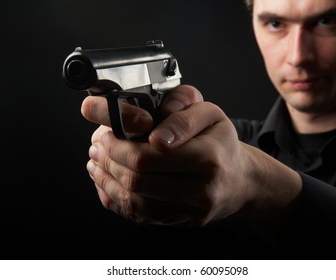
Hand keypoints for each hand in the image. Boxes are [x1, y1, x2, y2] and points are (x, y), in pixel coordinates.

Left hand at [82, 85, 301, 225]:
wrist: (238, 180)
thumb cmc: (220, 143)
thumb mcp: (208, 113)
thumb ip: (180, 108)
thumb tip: (150, 127)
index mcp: (208, 158)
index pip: (147, 157)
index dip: (118, 146)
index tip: (106, 133)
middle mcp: (200, 190)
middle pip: (136, 180)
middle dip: (109, 160)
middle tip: (99, 144)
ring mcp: (188, 212)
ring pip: (133, 201)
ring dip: (107, 179)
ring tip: (97, 161)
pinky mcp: (178, 222)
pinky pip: (137, 215)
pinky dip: (115, 197)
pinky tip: (106, 180)